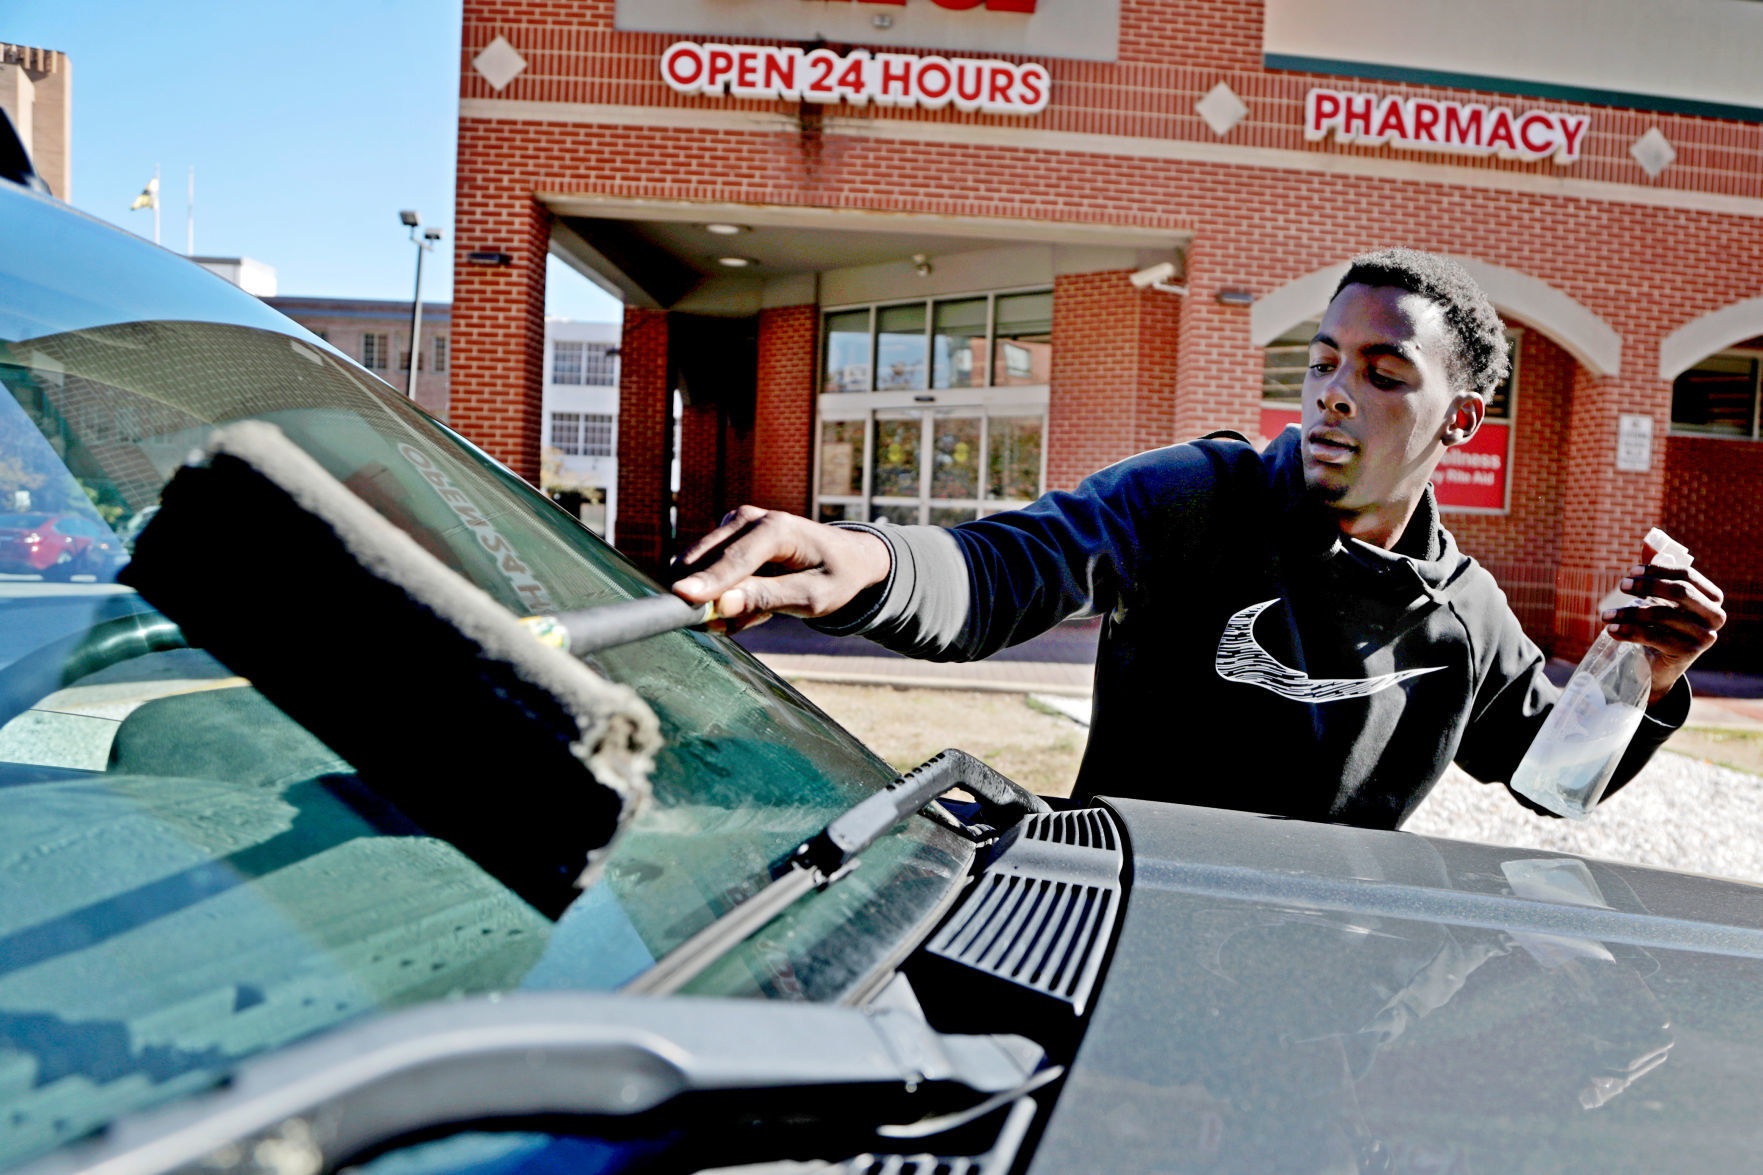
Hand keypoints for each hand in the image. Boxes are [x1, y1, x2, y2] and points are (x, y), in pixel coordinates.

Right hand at [671, 505, 891, 632]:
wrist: (845, 556)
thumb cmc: (834, 577)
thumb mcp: (812, 597)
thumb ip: (767, 599)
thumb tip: (722, 605)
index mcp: (778, 528)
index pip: (736, 559)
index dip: (708, 581)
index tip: (680, 597)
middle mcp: (751, 517)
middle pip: (708, 559)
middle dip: (710, 600)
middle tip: (730, 628)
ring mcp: (735, 522)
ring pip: (702, 567)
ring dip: (720, 601)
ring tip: (759, 613)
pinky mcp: (727, 534)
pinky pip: (707, 570)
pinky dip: (724, 593)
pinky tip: (753, 600)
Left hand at [1601, 563, 1725, 704]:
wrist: (1661, 664)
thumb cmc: (1662, 624)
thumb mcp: (1661, 598)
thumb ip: (1658, 571)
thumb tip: (1649, 541)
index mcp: (1712, 597)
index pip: (1687, 575)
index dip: (1658, 570)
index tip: (1631, 572)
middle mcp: (1715, 616)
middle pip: (1680, 592)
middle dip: (1647, 586)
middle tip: (1621, 586)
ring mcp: (1704, 636)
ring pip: (1663, 616)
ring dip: (1629, 612)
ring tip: (1605, 615)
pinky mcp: (1688, 653)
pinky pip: (1655, 638)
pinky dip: (1629, 632)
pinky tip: (1612, 630)